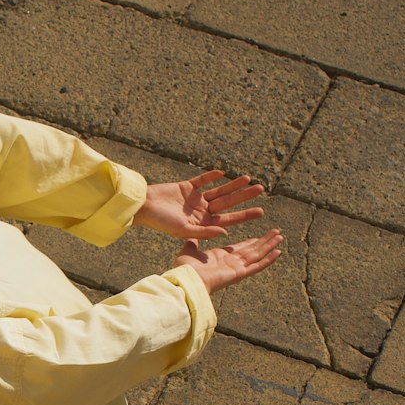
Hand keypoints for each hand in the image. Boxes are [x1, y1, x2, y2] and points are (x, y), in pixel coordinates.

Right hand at [133, 170, 264, 239]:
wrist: (143, 208)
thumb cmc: (161, 222)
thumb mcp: (184, 230)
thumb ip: (205, 232)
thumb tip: (225, 232)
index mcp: (203, 224)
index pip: (228, 219)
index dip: (244, 215)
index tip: (261, 211)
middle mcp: (201, 212)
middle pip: (227, 203)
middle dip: (244, 197)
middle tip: (261, 189)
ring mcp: (194, 199)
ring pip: (219, 191)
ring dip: (233, 185)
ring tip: (248, 179)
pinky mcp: (186, 187)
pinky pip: (202, 180)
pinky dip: (211, 176)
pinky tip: (222, 172)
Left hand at [175, 231, 283, 293]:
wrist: (187, 280)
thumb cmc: (185, 269)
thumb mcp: (188, 250)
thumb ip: (192, 243)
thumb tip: (190, 236)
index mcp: (220, 258)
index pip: (239, 249)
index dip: (250, 242)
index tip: (258, 237)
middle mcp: (230, 263)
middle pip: (252, 251)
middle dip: (264, 242)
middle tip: (276, 233)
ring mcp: (236, 269)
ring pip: (257, 255)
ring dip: (269, 246)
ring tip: (280, 237)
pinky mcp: (240, 273)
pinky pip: (257, 265)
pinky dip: (268, 259)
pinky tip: (278, 252)